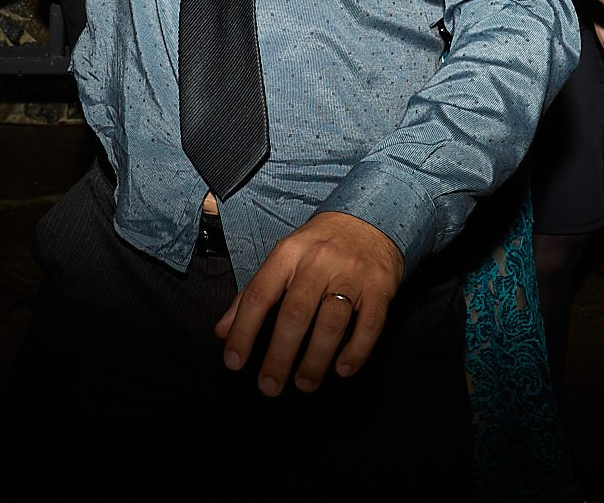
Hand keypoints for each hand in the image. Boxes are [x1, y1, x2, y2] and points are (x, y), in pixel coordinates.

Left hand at [217, 209, 404, 395]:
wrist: (372, 217)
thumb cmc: (321, 244)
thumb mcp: (284, 257)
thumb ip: (253, 293)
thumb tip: (222, 332)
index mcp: (289, 253)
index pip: (259, 295)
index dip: (244, 331)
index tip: (234, 363)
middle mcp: (319, 262)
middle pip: (295, 314)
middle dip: (279, 356)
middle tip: (270, 386)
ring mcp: (352, 274)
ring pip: (331, 323)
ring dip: (316, 360)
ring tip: (304, 383)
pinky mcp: (381, 286)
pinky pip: (369, 325)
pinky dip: (356, 351)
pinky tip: (343, 369)